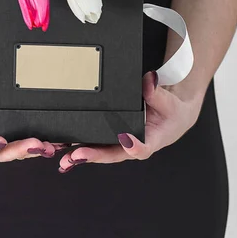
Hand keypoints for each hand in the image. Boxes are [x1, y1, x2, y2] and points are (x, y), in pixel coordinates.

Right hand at [0, 75, 58, 162]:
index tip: (0, 141)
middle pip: (0, 154)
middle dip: (19, 150)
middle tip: (36, 145)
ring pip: (14, 153)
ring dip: (32, 151)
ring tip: (49, 147)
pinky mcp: (7, 142)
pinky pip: (21, 147)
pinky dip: (37, 147)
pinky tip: (52, 144)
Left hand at [58, 71, 204, 172]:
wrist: (172, 116)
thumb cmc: (171, 112)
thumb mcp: (169, 101)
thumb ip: (157, 92)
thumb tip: (149, 80)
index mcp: (151, 140)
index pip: (142, 147)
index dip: (133, 146)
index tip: (126, 141)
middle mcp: (133, 145)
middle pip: (113, 153)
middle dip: (94, 155)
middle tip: (77, 156)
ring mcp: (121, 144)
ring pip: (101, 152)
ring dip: (81, 155)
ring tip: (64, 157)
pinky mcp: (112, 138)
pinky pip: (96, 143)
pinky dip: (80, 147)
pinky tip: (64, 148)